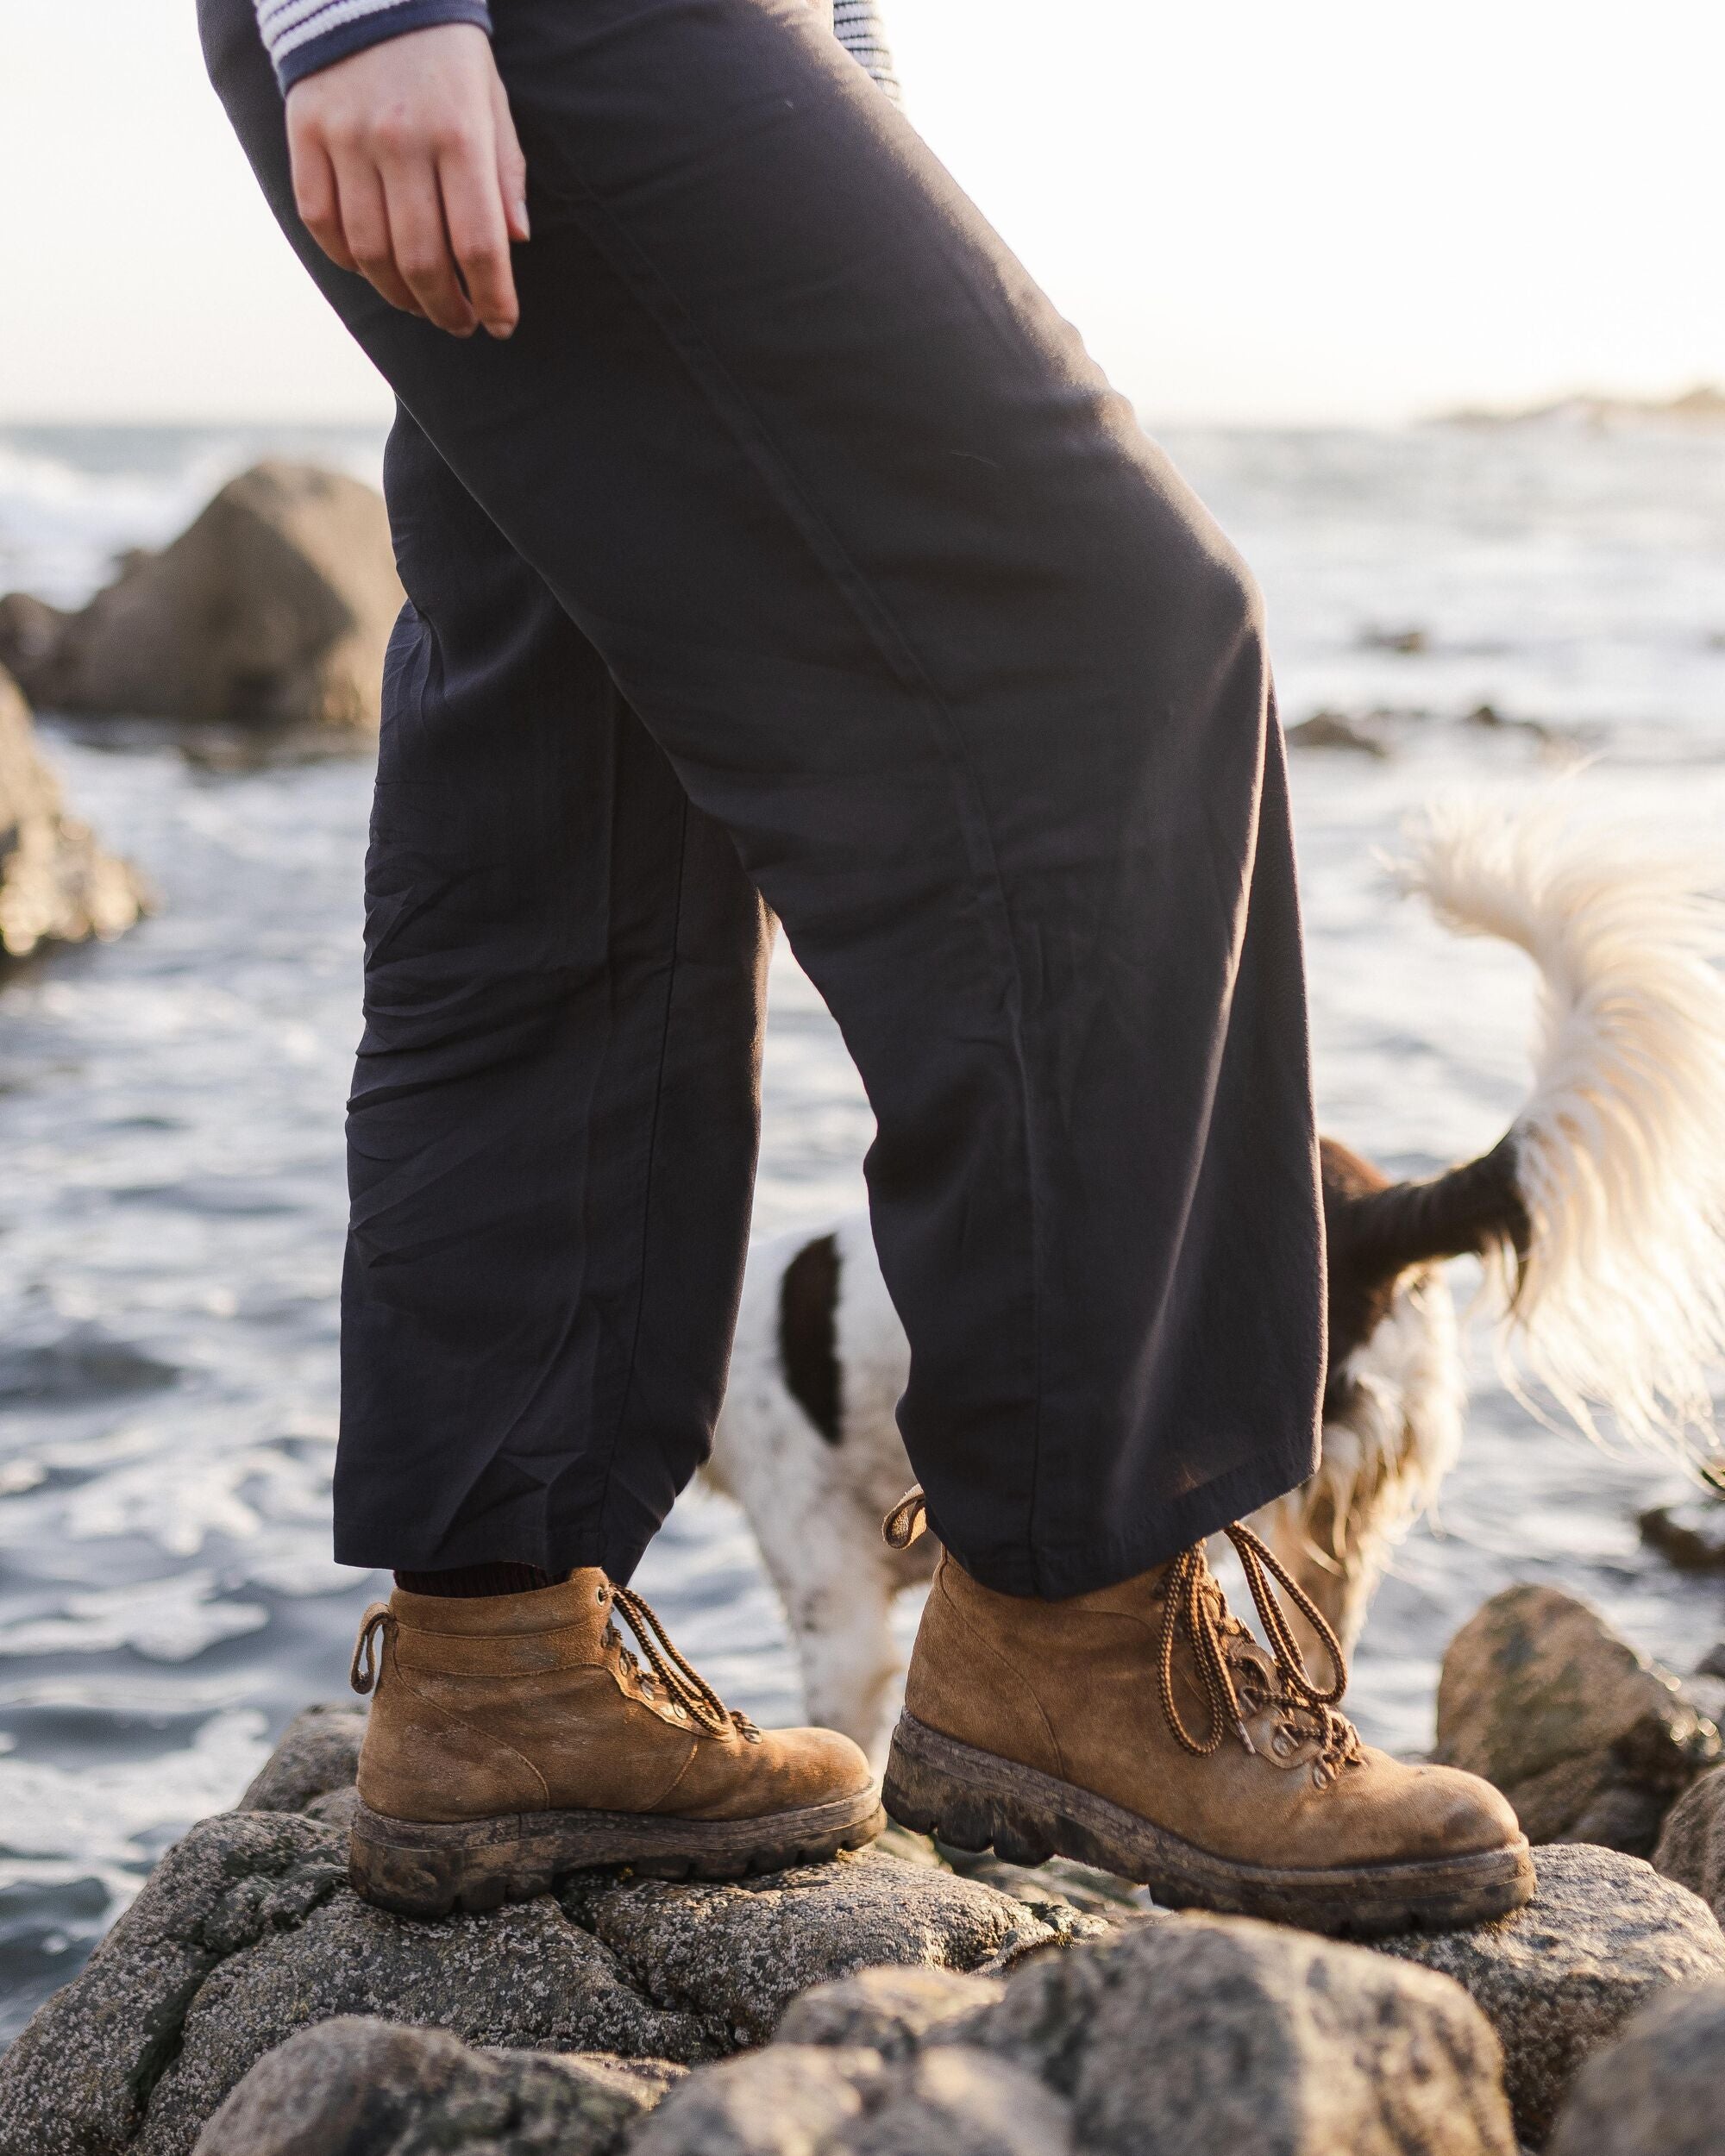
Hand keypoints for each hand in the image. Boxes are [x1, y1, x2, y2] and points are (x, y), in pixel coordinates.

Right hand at [285, 25, 527, 338]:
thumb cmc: (445, 57)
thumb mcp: (492, 103)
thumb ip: (504, 173)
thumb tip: (514, 243)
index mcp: (459, 134)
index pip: (478, 244)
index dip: (492, 298)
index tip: (501, 325)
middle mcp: (400, 139)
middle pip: (422, 261)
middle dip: (448, 309)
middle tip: (462, 324)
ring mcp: (347, 138)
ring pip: (370, 253)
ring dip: (401, 296)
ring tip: (423, 306)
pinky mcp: (306, 132)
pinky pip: (322, 221)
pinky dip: (348, 260)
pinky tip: (374, 270)